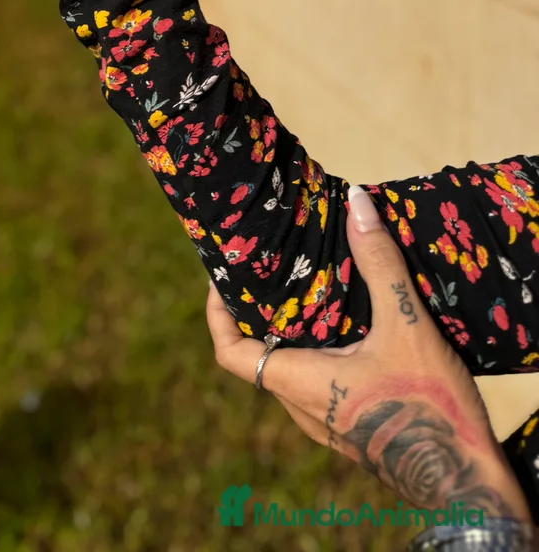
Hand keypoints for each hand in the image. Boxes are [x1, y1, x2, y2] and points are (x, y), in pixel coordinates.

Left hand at [206, 187, 533, 526]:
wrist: (468, 481)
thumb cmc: (430, 408)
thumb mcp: (406, 326)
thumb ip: (379, 264)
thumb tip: (357, 203)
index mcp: (298, 384)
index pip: (229, 353)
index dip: (216, 315)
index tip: (221, 279)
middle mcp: (302, 408)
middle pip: (258, 356)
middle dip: (258, 313)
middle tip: (269, 269)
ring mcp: (326, 424)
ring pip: (289, 372)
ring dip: (290, 334)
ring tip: (306, 288)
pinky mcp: (352, 428)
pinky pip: (318, 385)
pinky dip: (318, 352)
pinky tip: (348, 326)